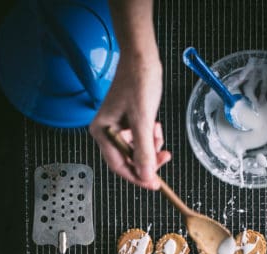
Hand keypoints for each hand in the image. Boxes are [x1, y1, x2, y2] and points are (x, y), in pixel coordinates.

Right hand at [89, 51, 170, 189]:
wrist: (142, 57)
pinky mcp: (128, 123)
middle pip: (128, 160)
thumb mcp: (143, 121)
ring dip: (150, 147)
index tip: (154, 184)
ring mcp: (117, 128)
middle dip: (147, 160)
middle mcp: (107, 132)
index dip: (137, 177)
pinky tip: (155, 125)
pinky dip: (150, 137)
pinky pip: (140, 140)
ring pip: (136, 151)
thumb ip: (144, 151)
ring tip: (157, 132)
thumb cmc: (138, 81)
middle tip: (163, 157)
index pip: (119, 166)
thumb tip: (146, 175)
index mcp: (102, 132)